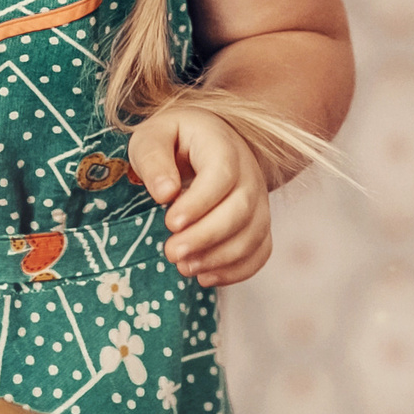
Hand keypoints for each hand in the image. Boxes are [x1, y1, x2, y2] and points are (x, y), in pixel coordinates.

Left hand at [126, 105, 271, 287]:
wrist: (207, 141)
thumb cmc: (173, 140)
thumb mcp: (153, 136)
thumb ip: (153, 158)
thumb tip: (165, 193)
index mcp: (221, 144)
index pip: (221, 175)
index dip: (199, 203)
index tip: (170, 223)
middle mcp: (248, 172)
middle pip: (241, 209)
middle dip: (206, 236)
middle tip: (171, 253)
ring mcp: (259, 199)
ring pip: (253, 234)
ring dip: (219, 258)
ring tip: (183, 266)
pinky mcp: (259, 222)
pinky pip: (261, 251)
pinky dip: (237, 270)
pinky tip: (205, 277)